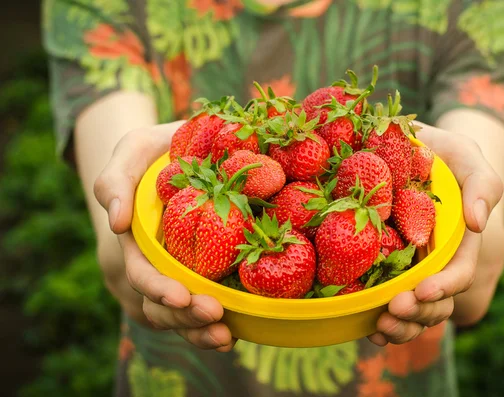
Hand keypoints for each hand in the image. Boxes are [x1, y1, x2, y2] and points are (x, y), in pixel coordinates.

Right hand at [94, 122, 235, 351]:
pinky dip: (221, 324)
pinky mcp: (209, 273)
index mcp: (139, 241)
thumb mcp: (132, 152)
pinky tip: (238, 332)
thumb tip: (117, 223)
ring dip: (201, 331)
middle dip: (185, 317)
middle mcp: (159, 264)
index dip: (158, 289)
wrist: (188, 153)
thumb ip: (115, 181)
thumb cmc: (156, 153)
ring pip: (184, 315)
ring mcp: (183, 272)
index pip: (141, 274)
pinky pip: (209, 305)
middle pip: (163, 305)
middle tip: (214, 316)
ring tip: (225, 338)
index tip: (180, 297)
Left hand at [368, 122, 503, 345]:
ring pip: (412, 311)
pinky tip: (366, 329)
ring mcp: (409, 270)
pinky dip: (376, 320)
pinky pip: (383, 302)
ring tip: (378, 329)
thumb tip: (477, 223)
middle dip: (418, 313)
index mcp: (457, 243)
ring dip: (400, 327)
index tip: (423, 291)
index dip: (444, 287)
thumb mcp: (467, 159)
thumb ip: (482, 186)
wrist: (411, 152)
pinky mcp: (383, 268)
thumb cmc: (444, 155)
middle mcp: (434, 263)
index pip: (458, 274)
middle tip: (393, 311)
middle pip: (435, 303)